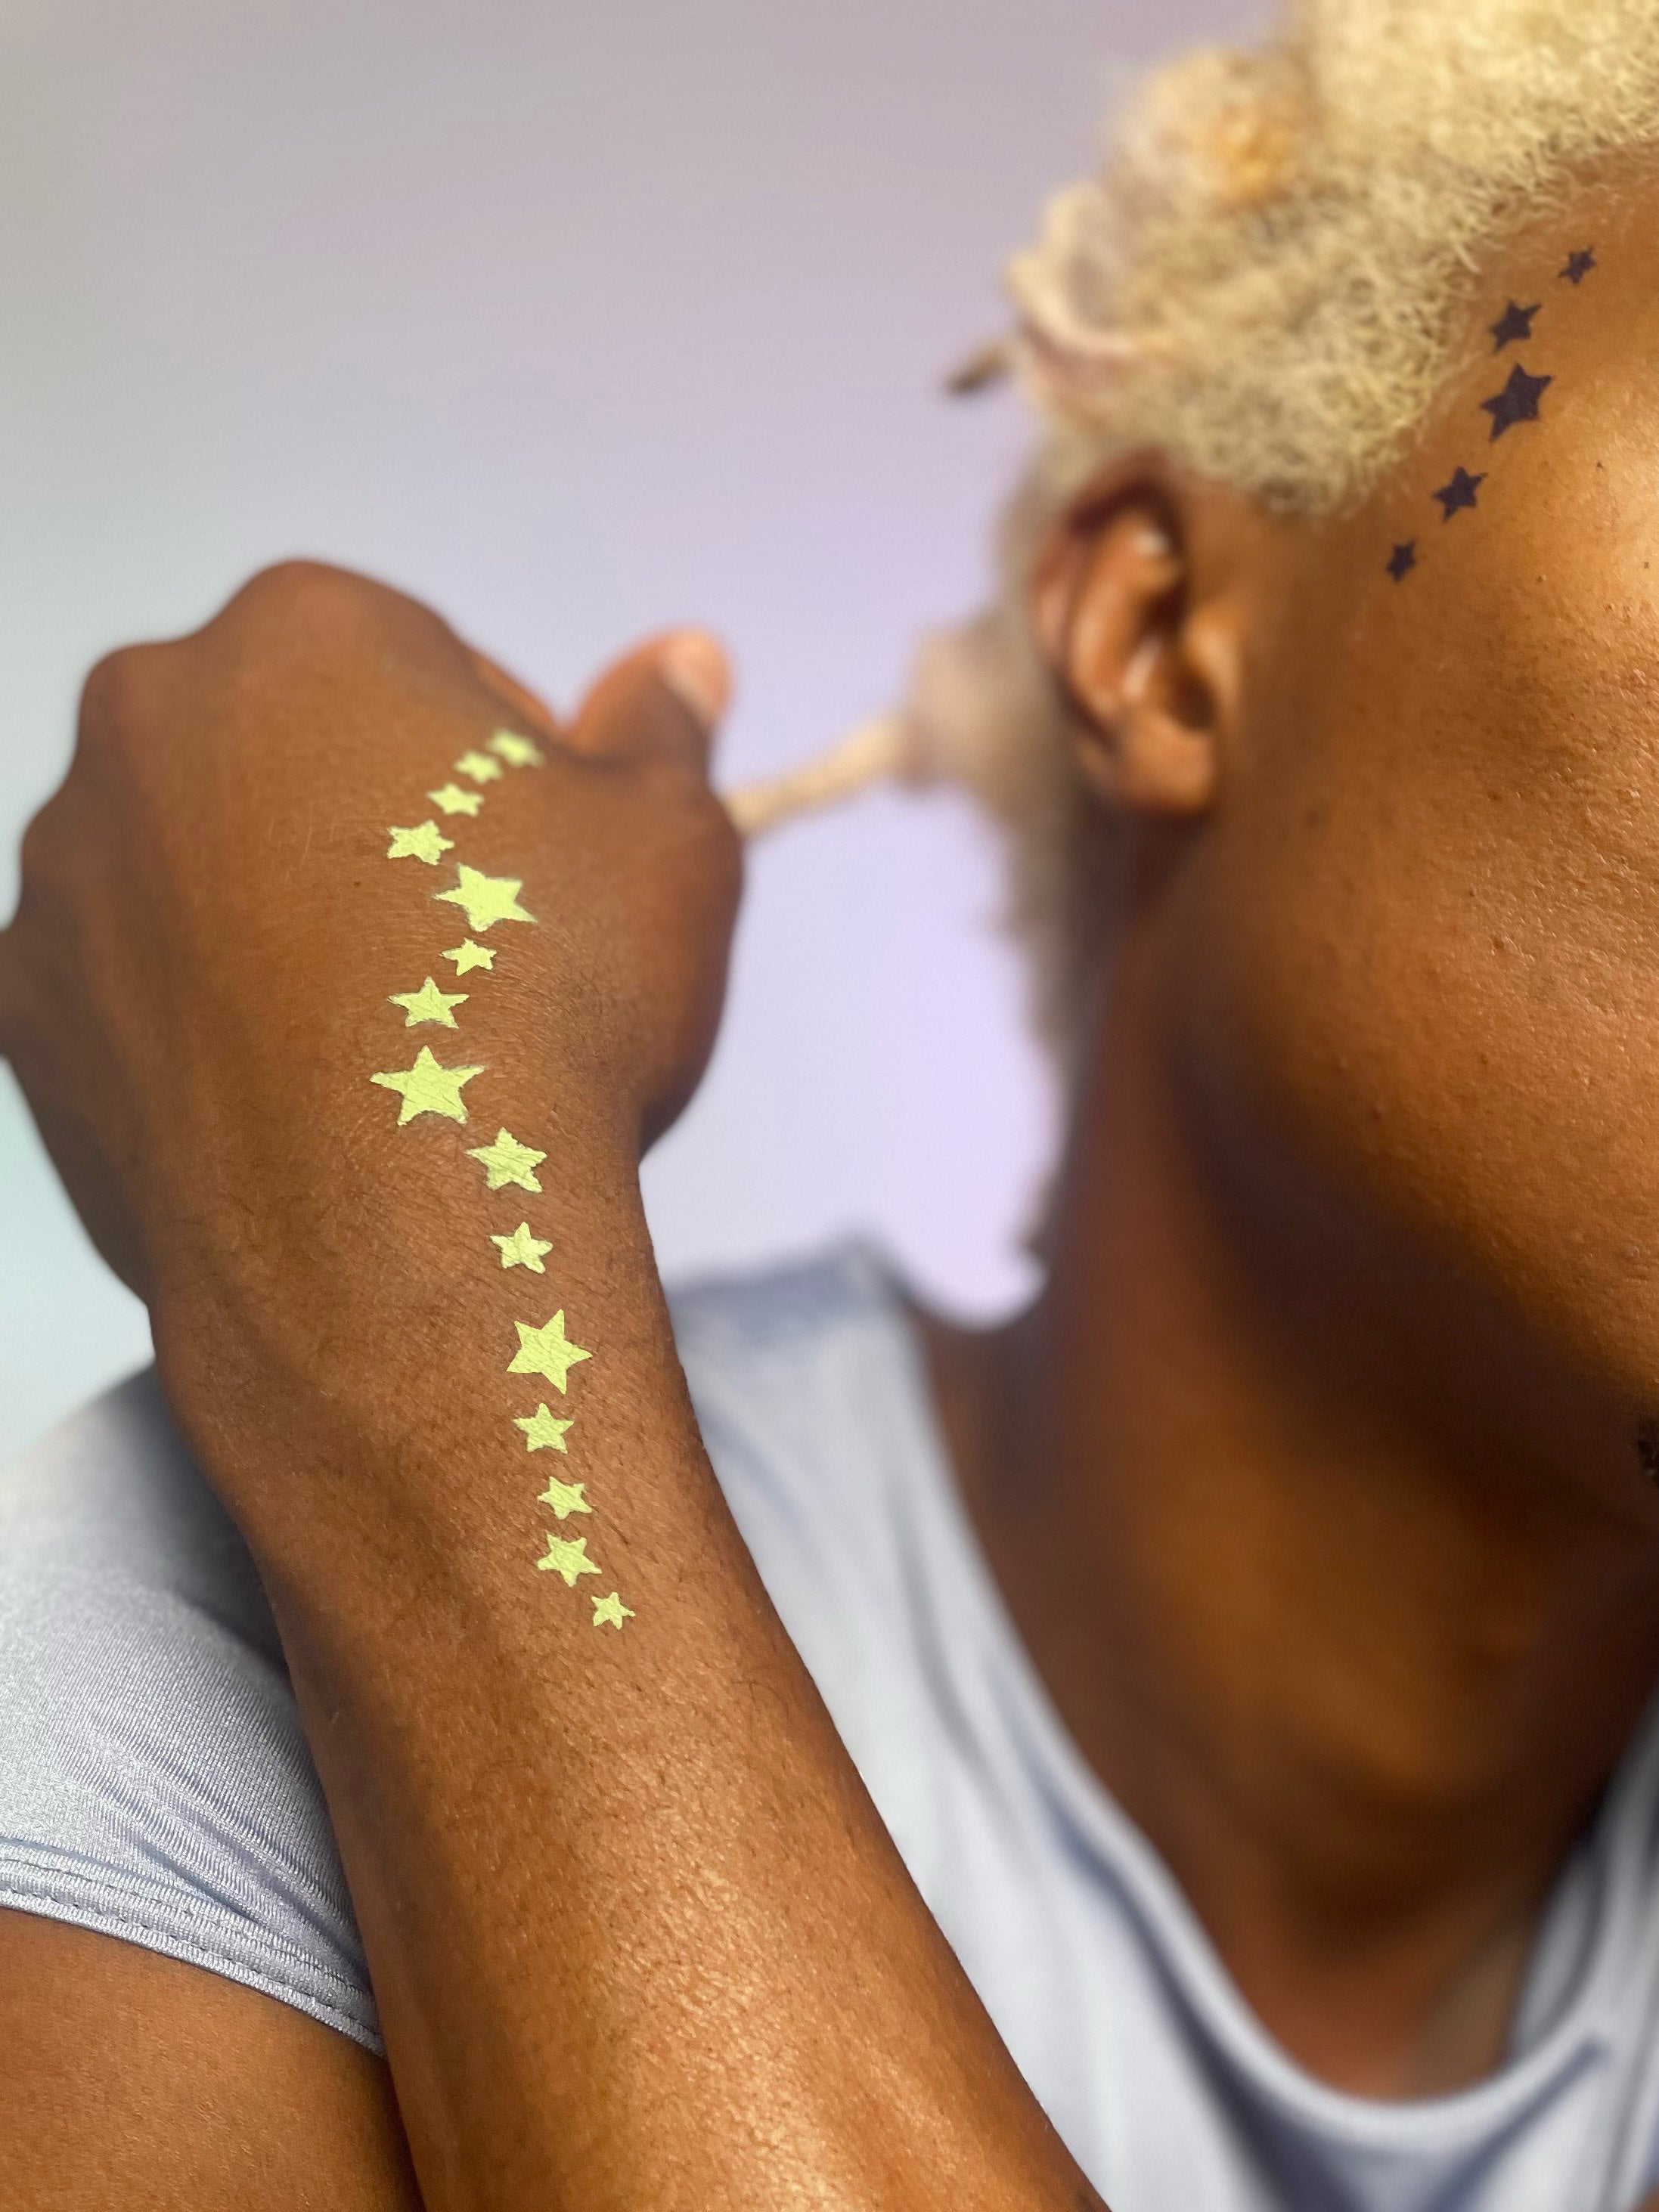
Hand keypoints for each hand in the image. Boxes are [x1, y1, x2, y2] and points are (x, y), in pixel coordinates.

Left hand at [0, 562, 739, 1316]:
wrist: (404, 1243)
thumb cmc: (547, 1007)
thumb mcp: (667, 840)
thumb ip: (660, 730)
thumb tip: (683, 661)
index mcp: (302, 633)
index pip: (421, 660)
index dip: (509, 765)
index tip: (553, 865)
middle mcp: (145, 724)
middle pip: (292, 756)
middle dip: (380, 832)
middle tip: (480, 955)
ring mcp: (65, 877)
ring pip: (203, 875)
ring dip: (287, 929)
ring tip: (394, 1046)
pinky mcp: (27, 1021)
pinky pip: (137, 998)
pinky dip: (211, 1033)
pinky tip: (307, 1109)